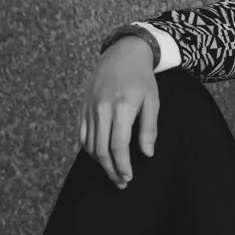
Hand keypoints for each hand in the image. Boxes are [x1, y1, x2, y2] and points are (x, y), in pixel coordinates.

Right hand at [78, 37, 158, 187]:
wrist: (122, 53)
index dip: (122, 165)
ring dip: (99, 162)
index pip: (118, 146)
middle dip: (111, 169)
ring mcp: (90, 108)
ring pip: (89, 144)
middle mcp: (102, 109)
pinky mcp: (83, 106)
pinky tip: (98, 156)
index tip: (128, 178)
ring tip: (112, 171)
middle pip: (101, 149)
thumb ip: (149, 129)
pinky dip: (88, 148)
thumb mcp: (152, 101)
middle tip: (120, 182)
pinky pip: (82, 134)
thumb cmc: (142, 78)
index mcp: (121, 108)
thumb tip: (147, 154)